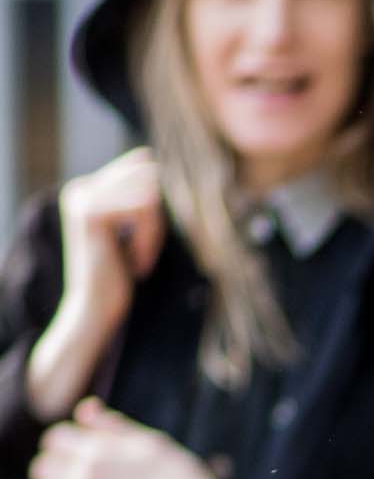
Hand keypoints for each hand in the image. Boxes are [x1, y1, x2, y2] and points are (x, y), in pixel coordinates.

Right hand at [26, 151, 166, 416]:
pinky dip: (150, 237)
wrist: (97, 312)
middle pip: (148, 174)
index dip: (164, 197)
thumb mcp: (139, 233)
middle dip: (162, 213)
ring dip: (156, 229)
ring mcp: (83, 197)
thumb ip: (149, 205)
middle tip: (151, 252)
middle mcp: (82, 187)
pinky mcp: (91, 212)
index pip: (143, 166)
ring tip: (142, 261)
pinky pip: (144, 207)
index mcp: (91, 188)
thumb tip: (186, 176)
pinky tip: (138, 265)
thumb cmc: (125, 278)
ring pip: (149, 191)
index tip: (162, 238)